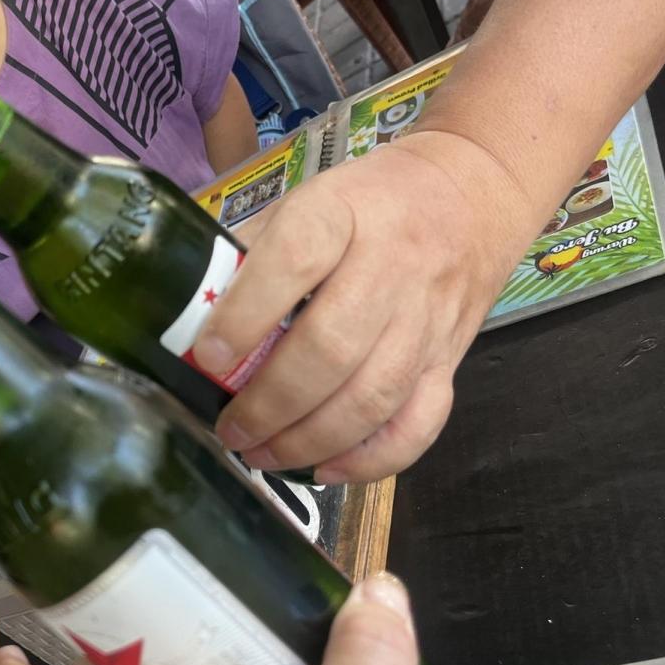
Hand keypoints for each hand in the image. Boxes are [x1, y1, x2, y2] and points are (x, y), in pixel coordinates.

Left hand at [195, 130, 536, 482]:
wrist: (471, 196)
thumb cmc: (369, 204)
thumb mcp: (308, 201)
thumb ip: (255, 255)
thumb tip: (193, 321)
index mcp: (342, 213)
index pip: (295, 259)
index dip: (247, 314)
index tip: (208, 357)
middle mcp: (391, 266)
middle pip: (332, 348)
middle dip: (270, 403)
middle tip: (229, 429)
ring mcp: (426, 319)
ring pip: (372, 397)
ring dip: (308, 441)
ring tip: (260, 455)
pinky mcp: (450, 360)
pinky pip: (419, 425)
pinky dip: (370, 460)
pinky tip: (325, 469)